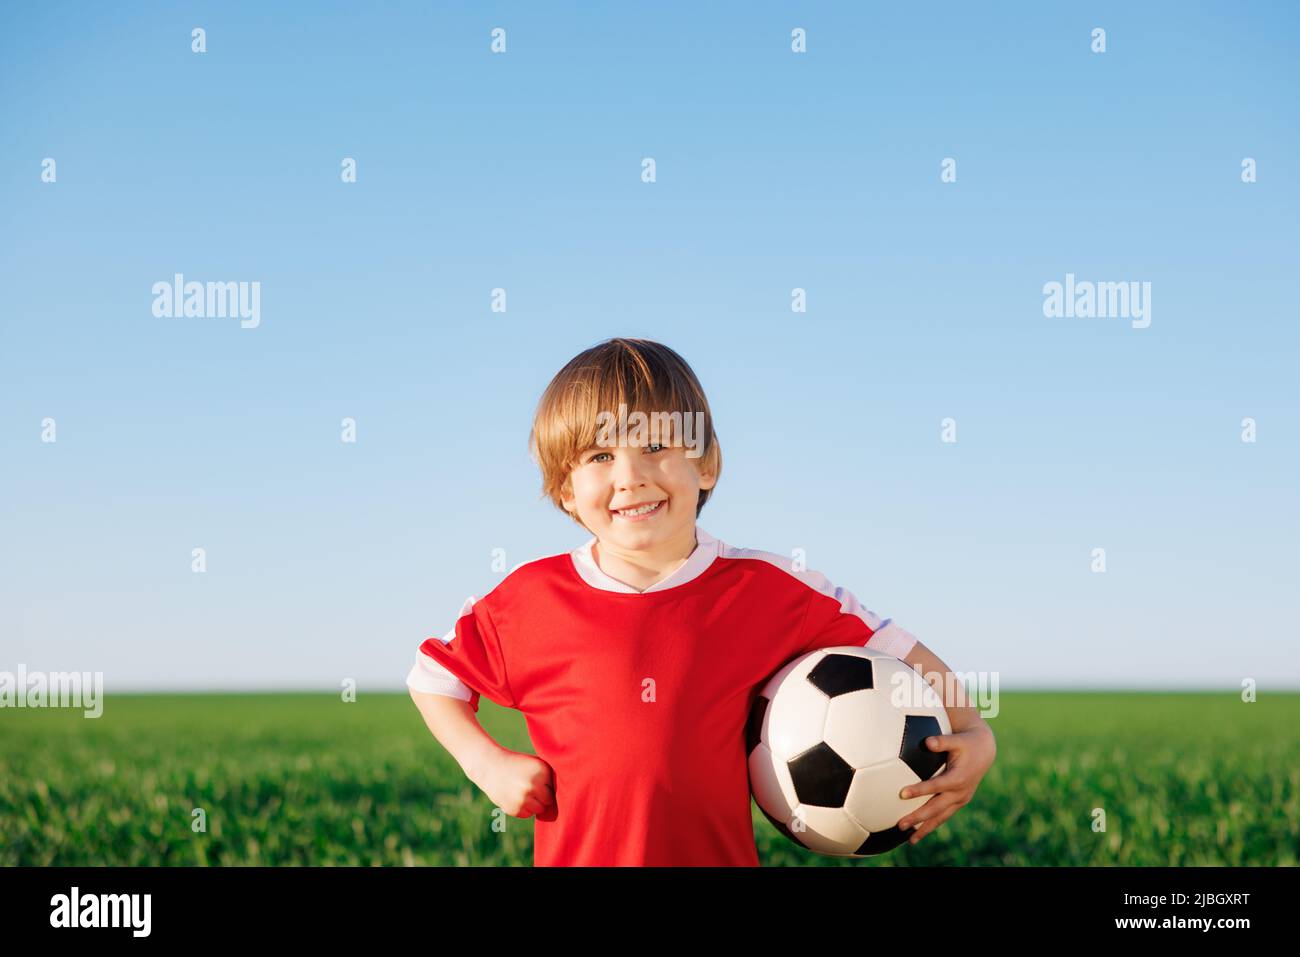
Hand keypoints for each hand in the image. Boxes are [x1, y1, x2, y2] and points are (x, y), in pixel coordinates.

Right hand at [469, 749, 556, 820]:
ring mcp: (523, 798)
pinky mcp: (514, 809)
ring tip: (523, 791)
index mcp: (541, 771)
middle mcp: (533, 785)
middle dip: (543, 796)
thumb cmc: (519, 765)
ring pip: (539, 809)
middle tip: (530, 787)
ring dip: (534, 803)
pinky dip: (523, 808)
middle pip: (549, 800)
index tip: (538, 780)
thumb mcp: (536, 764)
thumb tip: (566, 799)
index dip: (547, 785)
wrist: (491, 766)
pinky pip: (527, 814)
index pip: (555, 788)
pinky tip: (515, 796)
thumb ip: (551, 777)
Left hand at [896, 719, 995, 844]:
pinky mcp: (959, 802)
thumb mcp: (956, 739)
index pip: (936, 786)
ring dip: (925, 828)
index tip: (902, 793)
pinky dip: (932, 824)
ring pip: (941, 817)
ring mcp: (961, 799)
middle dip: (918, 817)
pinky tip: (919, 833)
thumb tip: (927, 741)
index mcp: (959, 777)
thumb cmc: (966, 742)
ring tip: (910, 840)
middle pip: (936, 808)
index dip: (920, 790)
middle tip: (900, 824)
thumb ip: (942, 741)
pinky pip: (944, 816)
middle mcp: (960, 792)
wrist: (984, 751)